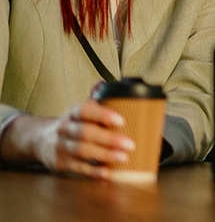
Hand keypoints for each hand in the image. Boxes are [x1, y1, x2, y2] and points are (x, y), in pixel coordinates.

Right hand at [1, 100, 135, 178]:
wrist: (42, 140)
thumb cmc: (73, 124)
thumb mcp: (80, 111)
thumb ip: (95, 101)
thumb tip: (104, 84)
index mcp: (72, 113)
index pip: (85, 110)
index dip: (103, 115)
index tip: (122, 120)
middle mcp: (64, 128)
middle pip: (86, 133)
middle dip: (109, 139)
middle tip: (130, 144)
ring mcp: (61, 146)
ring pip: (82, 150)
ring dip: (104, 154)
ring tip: (123, 157)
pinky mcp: (60, 163)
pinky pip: (78, 167)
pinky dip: (93, 171)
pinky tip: (107, 173)